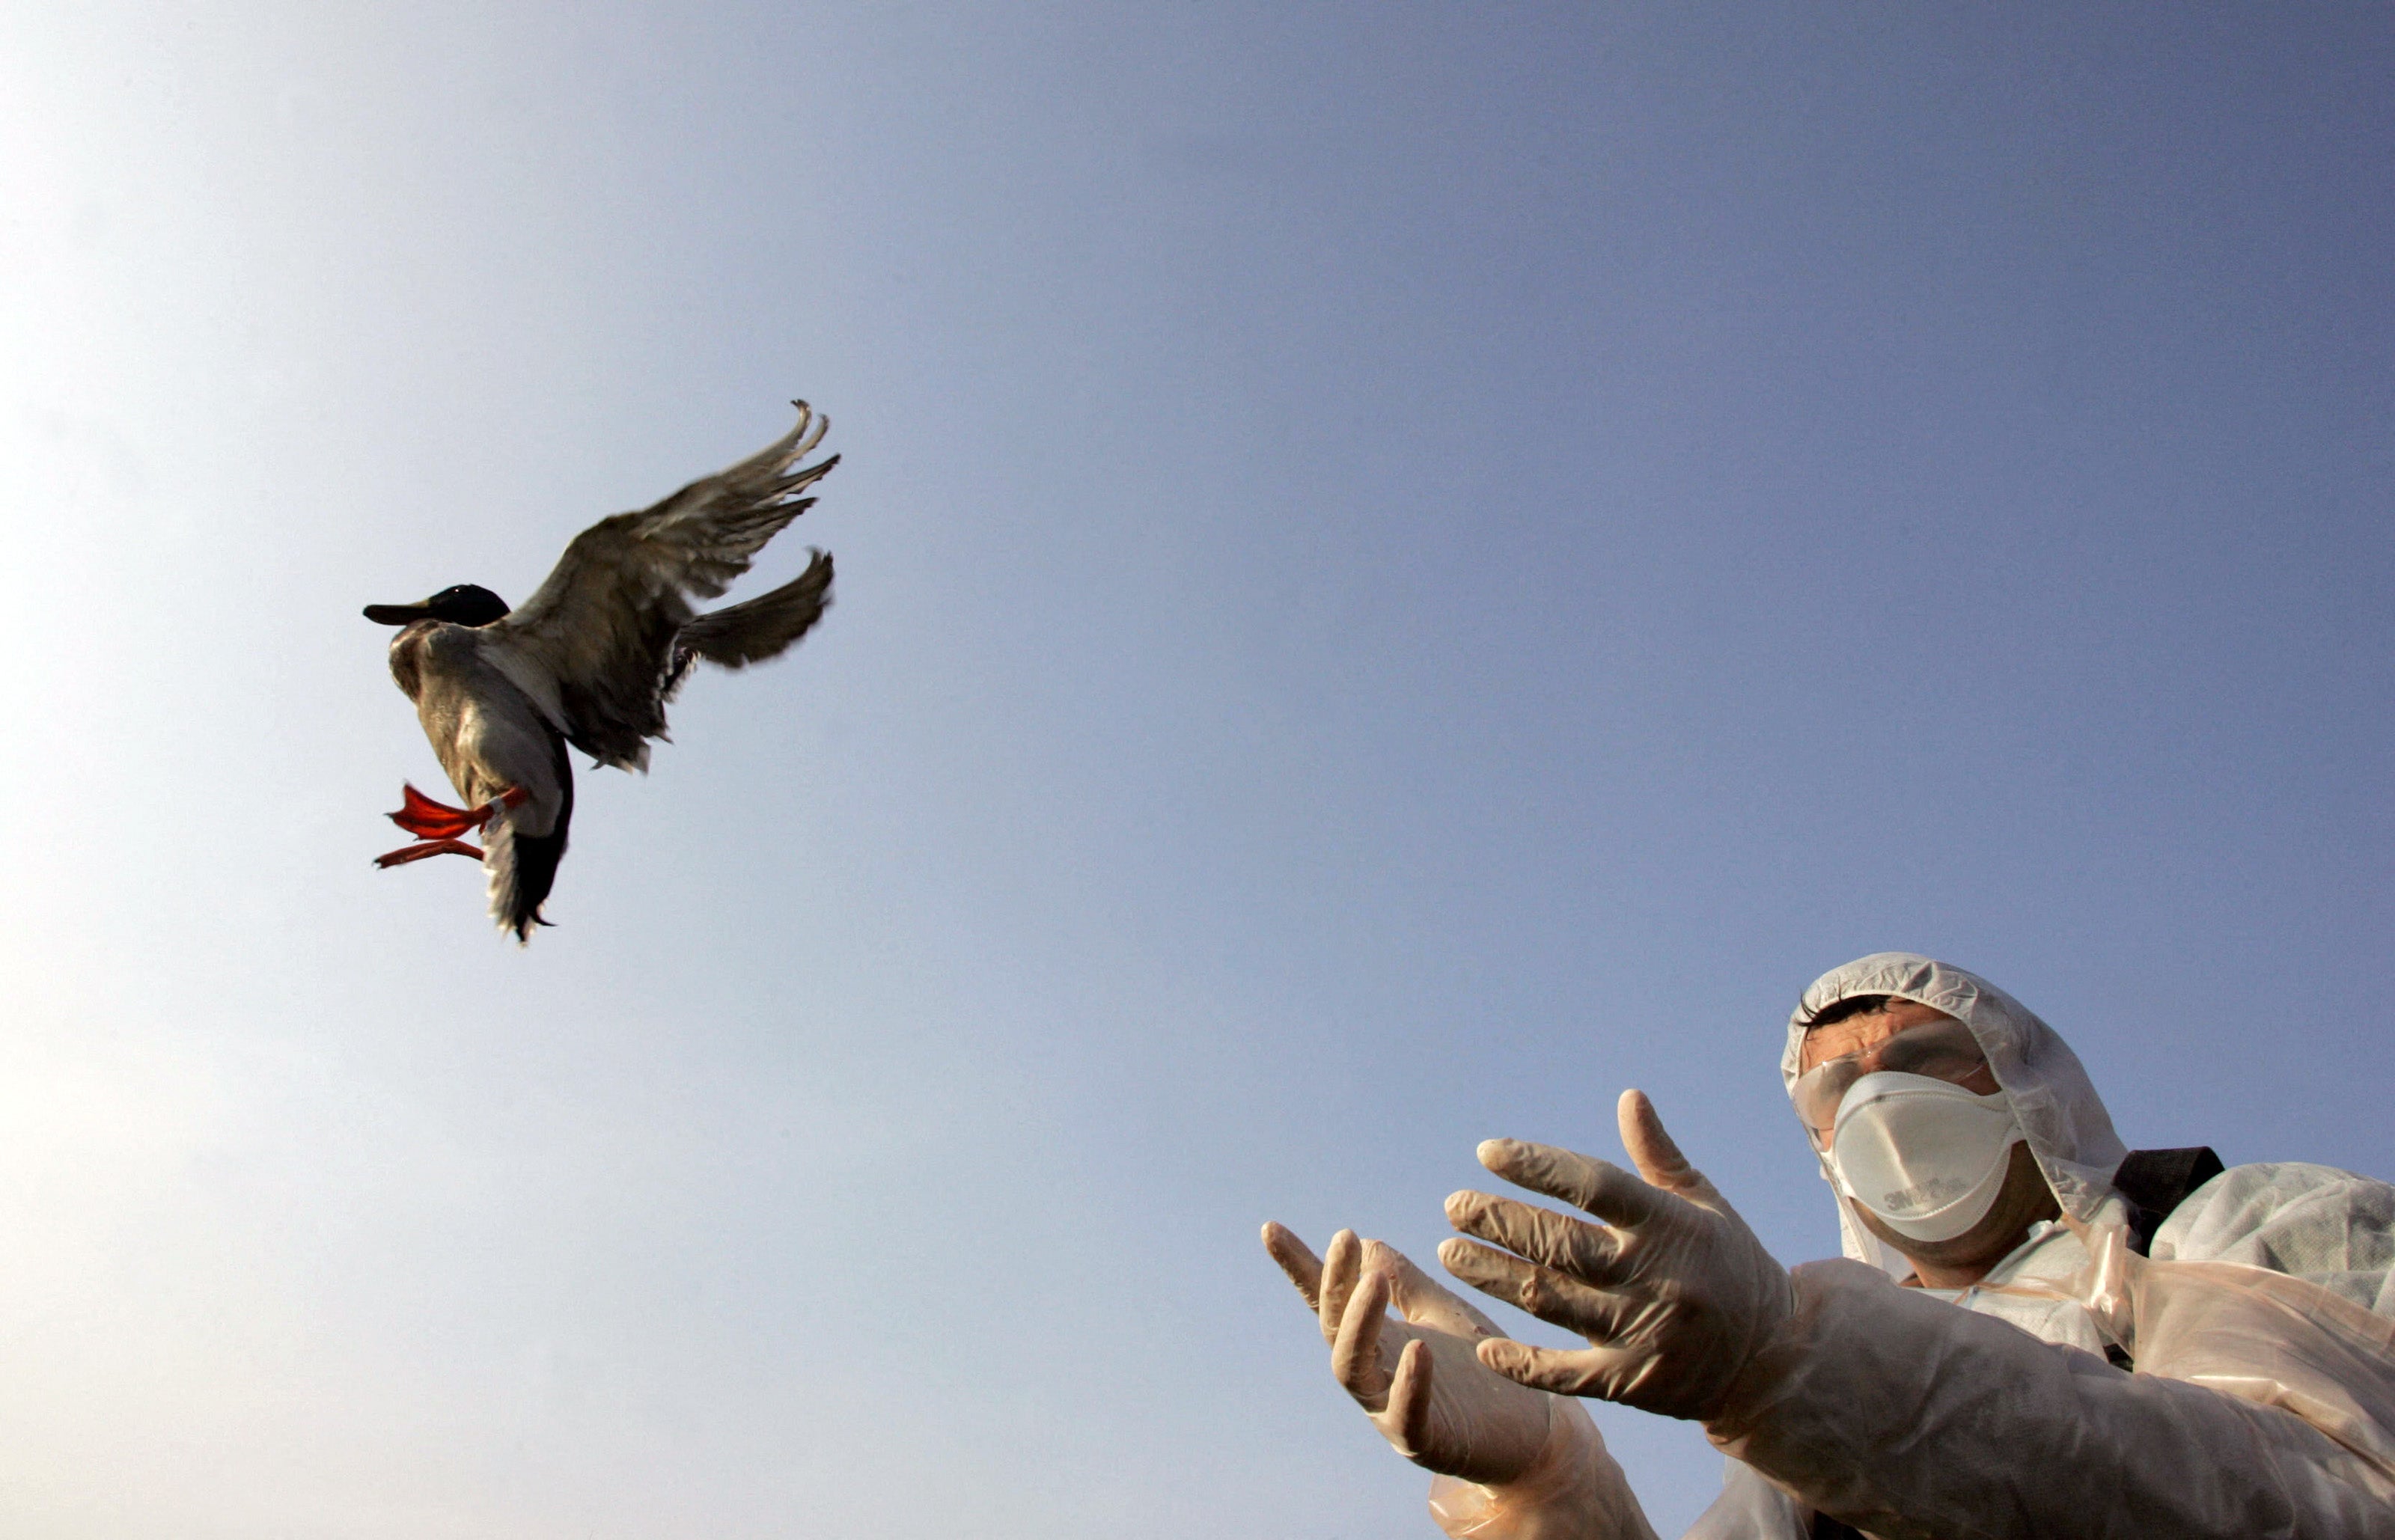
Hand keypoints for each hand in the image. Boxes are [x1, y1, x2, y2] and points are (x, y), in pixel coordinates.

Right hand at [1263, 1223, 1555, 1482]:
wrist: (1533, 1433)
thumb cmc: (1483, 1371)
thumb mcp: (1443, 1312)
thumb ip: (1407, 1282)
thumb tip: (1365, 1242)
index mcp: (1377, 1340)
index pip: (1329, 1300)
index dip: (1300, 1267)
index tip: (1270, 1229)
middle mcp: (1374, 1374)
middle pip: (1334, 1327)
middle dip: (1334, 1283)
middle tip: (1345, 1239)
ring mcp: (1392, 1409)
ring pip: (1353, 1368)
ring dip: (1359, 1323)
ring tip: (1374, 1282)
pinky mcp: (1426, 1441)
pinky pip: (1406, 1414)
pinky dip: (1408, 1382)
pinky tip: (1417, 1348)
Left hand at [1439, 1090, 1793, 1421]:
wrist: (1776, 1359)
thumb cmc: (1731, 1266)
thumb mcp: (1704, 1205)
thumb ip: (1659, 1156)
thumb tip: (1629, 1096)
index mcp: (1670, 1225)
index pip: (1592, 1185)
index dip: (1536, 1167)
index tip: (1488, 1154)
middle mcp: (1654, 1276)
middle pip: (1559, 1242)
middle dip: (1498, 1221)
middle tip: (1453, 1205)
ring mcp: (1642, 1332)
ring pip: (1550, 1299)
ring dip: (1493, 1274)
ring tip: (1449, 1252)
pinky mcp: (1634, 1382)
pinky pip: (1567, 1374)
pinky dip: (1523, 1364)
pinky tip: (1484, 1348)